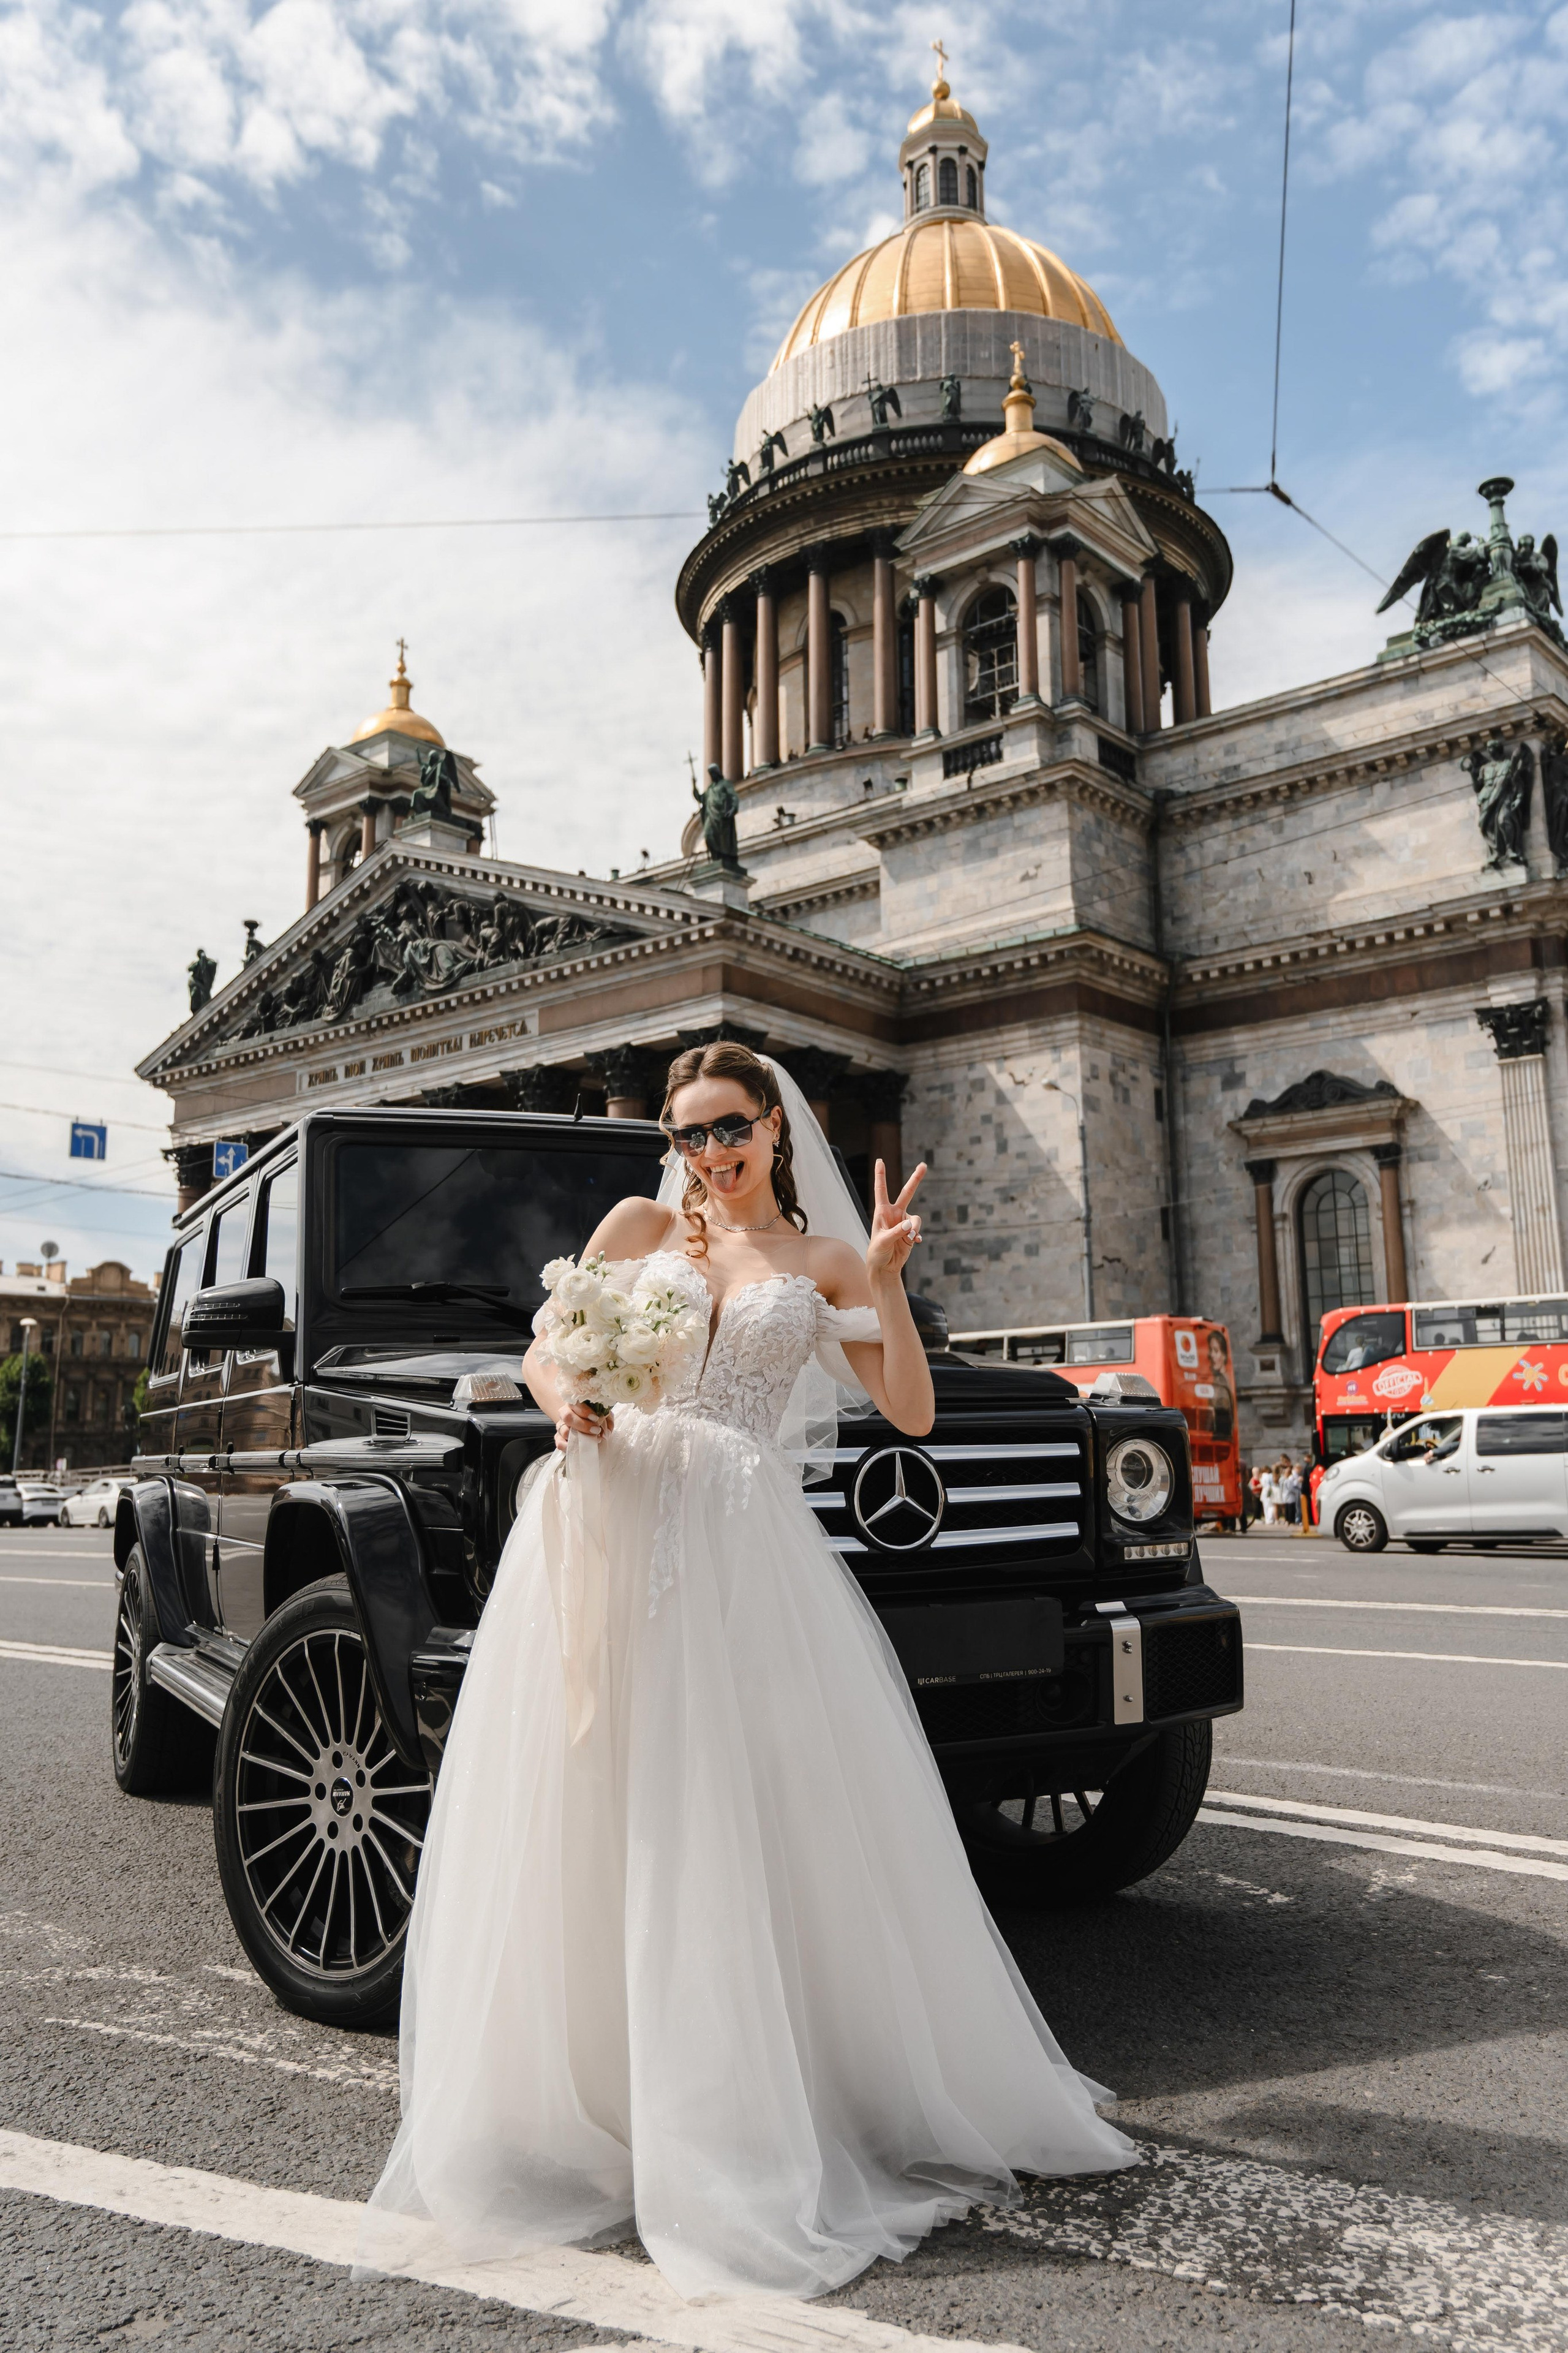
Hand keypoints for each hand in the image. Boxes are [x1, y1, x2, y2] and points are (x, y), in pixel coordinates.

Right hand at [555, 1403, 612, 1452]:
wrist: (585, 1423)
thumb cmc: (595, 1418)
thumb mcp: (604, 1416)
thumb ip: (607, 1421)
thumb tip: (606, 1433)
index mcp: (575, 1404)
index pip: (576, 1403)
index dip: (585, 1411)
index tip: (596, 1418)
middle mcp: (565, 1413)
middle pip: (568, 1416)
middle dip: (583, 1425)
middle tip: (596, 1430)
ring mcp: (561, 1426)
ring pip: (563, 1430)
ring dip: (577, 1437)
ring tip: (591, 1440)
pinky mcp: (559, 1438)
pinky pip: (559, 1443)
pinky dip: (568, 1446)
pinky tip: (578, 1447)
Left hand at [866, 1159, 926, 1281]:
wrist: (884, 1267)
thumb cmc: (877, 1252)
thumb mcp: (883, 1241)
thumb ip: (897, 1231)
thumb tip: (910, 1224)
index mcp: (882, 1212)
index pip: (882, 1190)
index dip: (881, 1175)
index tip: (880, 1160)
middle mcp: (894, 1214)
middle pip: (907, 1193)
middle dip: (916, 1179)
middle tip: (924, 1165)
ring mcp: (904, 1223)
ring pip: (916, 1218)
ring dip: (914, 1228)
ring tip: (909, 1239)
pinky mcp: (911, 1233)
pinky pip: (918, 1230)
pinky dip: (917, 1236)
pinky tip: (914, 1243)